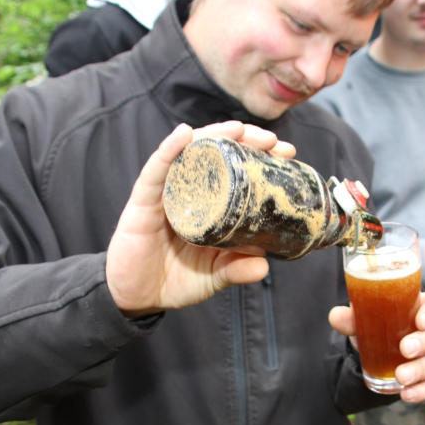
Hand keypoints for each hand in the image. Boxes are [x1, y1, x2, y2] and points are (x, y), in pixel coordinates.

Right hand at [106, 121, 296, 316]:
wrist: (137, 296)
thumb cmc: (175, 279)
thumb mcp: (214, 277)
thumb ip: (236, 270)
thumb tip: (264, 266)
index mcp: (210, 204)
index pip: (236, 169)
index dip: (260, 156)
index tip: (286, 152)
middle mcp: (190, 191)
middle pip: (217, 153)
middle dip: (244, 139)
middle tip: (272, 141)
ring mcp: (165, 193)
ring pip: (190, 153)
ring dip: (213, 135)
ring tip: (237, 128)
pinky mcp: (143, 202)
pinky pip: (155, 171)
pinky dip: (169, 150)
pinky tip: (184, 135)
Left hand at [329, 291, 424, 402]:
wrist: (374, 350)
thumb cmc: (376, 325)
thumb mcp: (363, 320)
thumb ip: (351, 317)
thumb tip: (335, 316)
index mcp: (422, 308)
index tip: (420, 320)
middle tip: (405, 349)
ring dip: (421, 369)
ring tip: (400, 376)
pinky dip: (423, 390)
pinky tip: (406, 394)